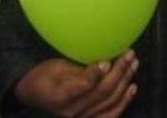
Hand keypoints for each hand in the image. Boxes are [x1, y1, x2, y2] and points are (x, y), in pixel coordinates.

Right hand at [13, 52, 137, 117]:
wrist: (34, 94)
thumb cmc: (43, 76)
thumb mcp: (55, 67)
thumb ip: (79, 69)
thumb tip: (104, 65)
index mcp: (61, 96)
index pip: (86, 86)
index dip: (99, 73)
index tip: (108, 59)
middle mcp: (73, 111)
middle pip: (103, 93)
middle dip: (120, 72)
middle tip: (129, 54)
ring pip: (110, 102)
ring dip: (125, 82)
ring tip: (133, 65)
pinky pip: (111, 114)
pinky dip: (124, 101)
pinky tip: (131, 87)